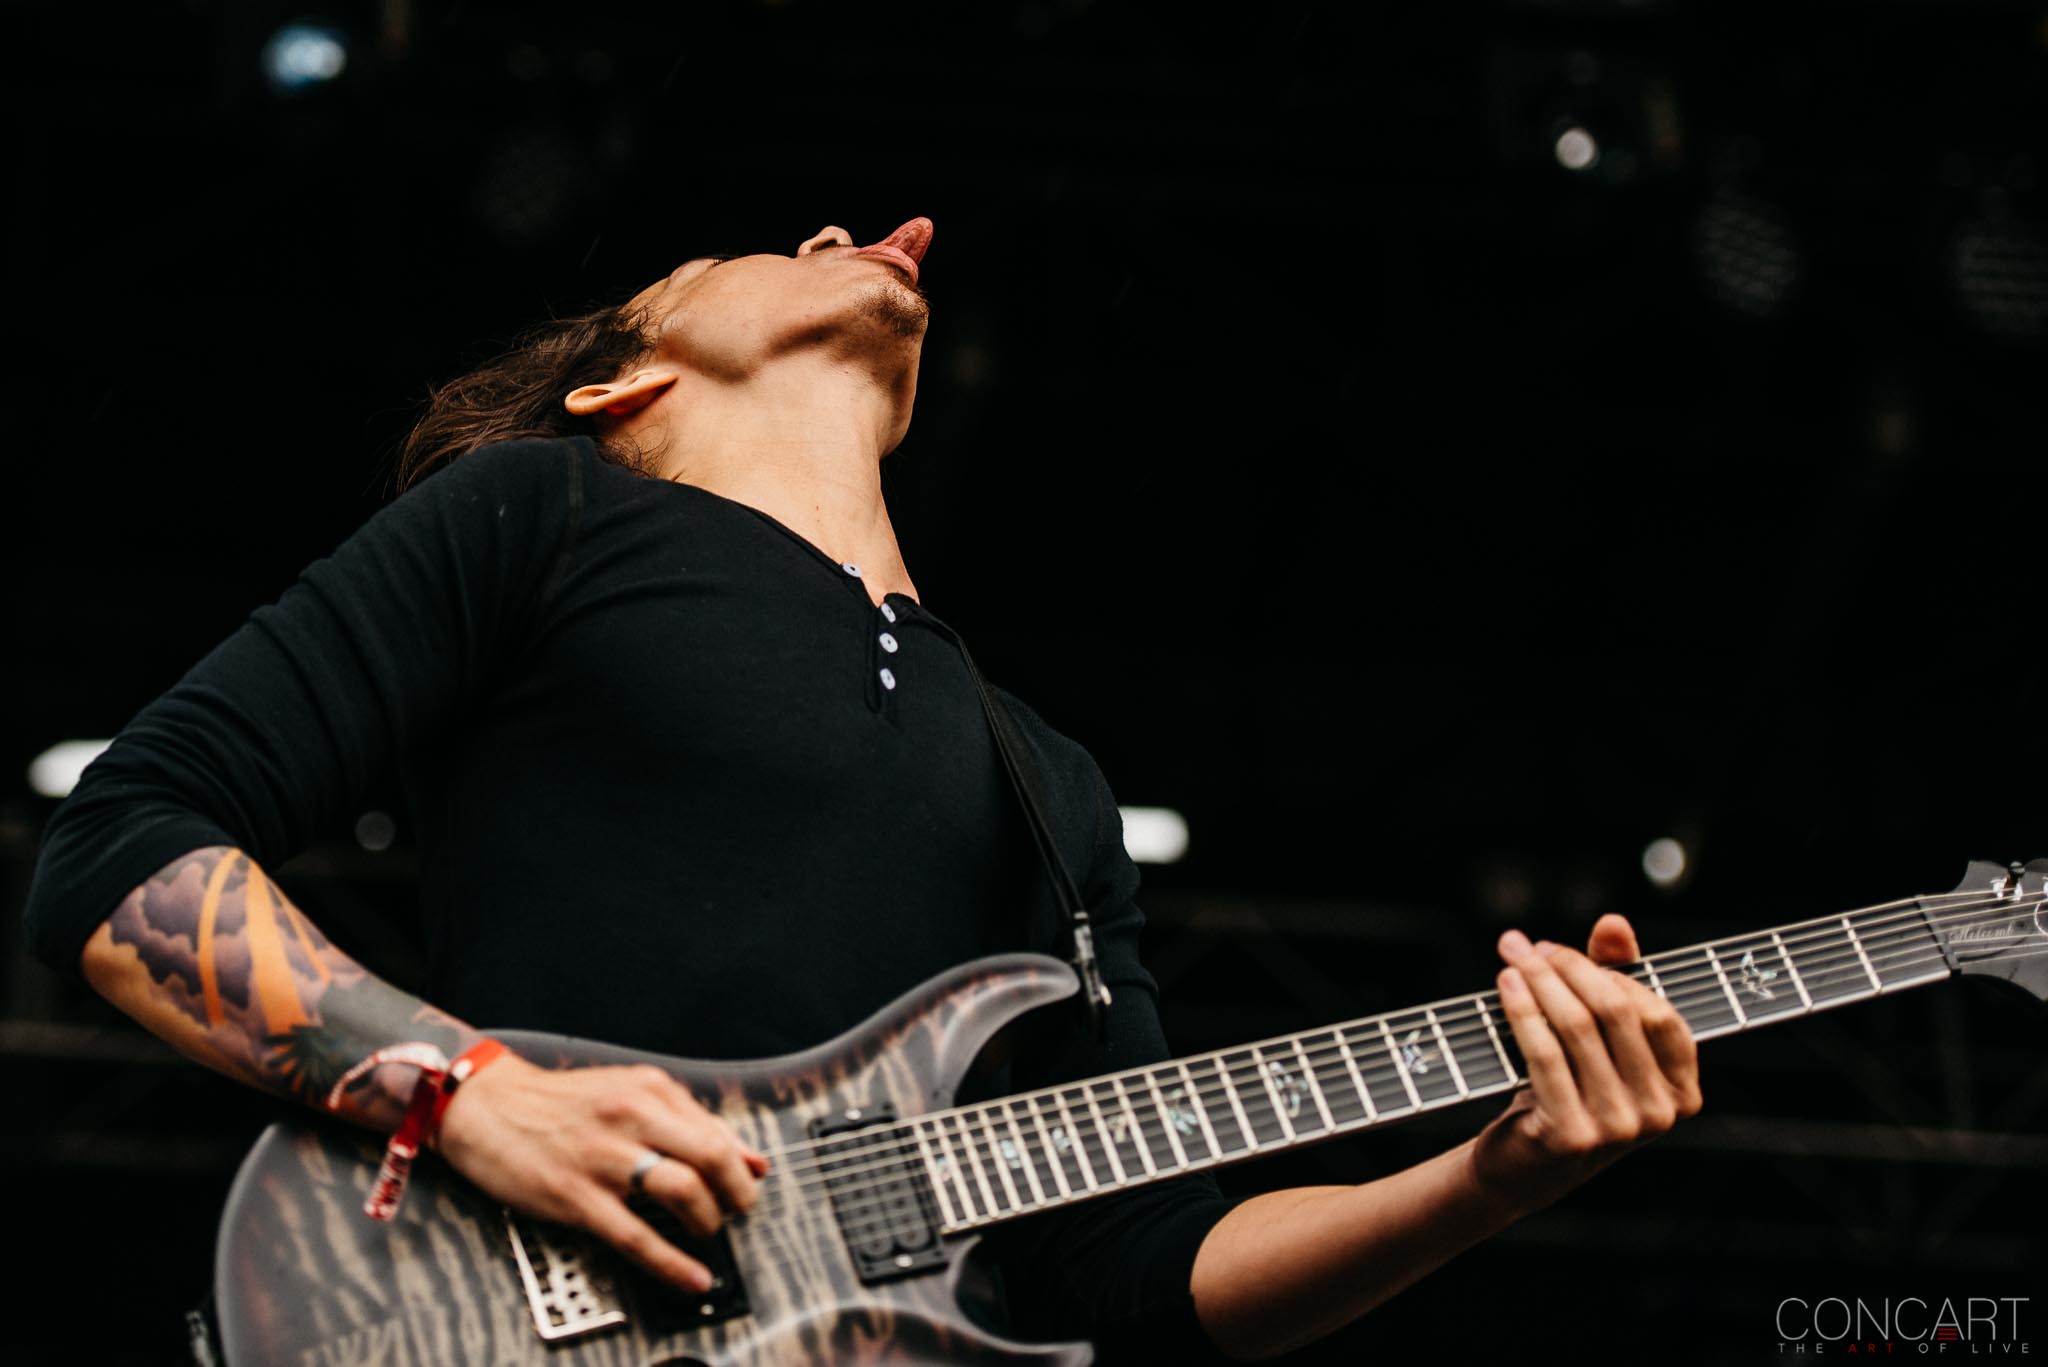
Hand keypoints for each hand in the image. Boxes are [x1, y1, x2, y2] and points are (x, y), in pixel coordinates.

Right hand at [433, 1052, 770, 1292]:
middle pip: (710, 1156)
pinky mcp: (576, 1196)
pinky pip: (636, 1236)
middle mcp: (631, 1117)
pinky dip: (672, 1262)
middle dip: (737, 1193)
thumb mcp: (629, 1094)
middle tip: (739, 1213)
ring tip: (708, 1232)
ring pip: (682, 1191)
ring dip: (708, 1221)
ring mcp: (603, 1158)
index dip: (741, 1165)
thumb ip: (690, 1122)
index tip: (750, 1185)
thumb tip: (750, 1158)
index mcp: (649, 1090)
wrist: (487, 1107)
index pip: (716, 1130)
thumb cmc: (561, 1104)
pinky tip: (692, 1276)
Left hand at [1468, 913, 1700, 1215]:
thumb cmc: (1569, 1091)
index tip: (1561, 951)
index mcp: (1682, 1092)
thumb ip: (1615, 977)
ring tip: (1512, 955)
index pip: (1658, 1013)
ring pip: (1577, 1027)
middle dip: (1568, 967)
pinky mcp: (1573, 1134)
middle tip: (1527, 946)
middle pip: (1616, 1012)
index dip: (1611, 972)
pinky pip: (1545, 1054)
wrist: (1525, 1166)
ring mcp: (1618, 1129)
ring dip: (1539, 981)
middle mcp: (1660, 1114)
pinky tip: (1505, 985)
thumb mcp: (1600, 1040)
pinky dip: (1523, 1010)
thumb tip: (1614, 923)